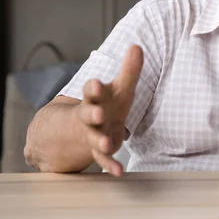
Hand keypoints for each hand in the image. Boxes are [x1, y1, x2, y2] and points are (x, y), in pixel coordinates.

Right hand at [77, 45, 142, 176]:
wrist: (80, 128)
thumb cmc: (107, 103)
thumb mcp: (118, 87)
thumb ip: (129, 70)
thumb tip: (137, 46)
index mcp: (96, 98)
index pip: (92, 90)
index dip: (93, 88)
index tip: (95, 83)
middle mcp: (91, 116)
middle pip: (88, 113)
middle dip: (92, 113)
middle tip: (97, 113)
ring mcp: (92, 134)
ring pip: (94, 137)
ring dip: (100, 140)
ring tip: (106, 144)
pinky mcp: (99, 150)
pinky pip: (103, 159)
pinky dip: (110, 165)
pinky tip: (119, 172)